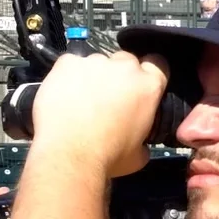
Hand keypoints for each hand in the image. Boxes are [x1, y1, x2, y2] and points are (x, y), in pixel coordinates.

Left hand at [27, 51, 166, 176]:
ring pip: (95, 62)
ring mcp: (94, 62)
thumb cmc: (107, 157)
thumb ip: (144, 138)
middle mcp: (124, 68)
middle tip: (104, 98)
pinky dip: (65, 75)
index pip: (156, 64)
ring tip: (78, 100)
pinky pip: (68, 64)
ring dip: (90, 76)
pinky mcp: (66, 64)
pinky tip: (61, 94)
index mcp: (149, 86)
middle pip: (124, 61)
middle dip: (117, 75)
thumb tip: (139, 142)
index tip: (135, 86)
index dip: (146, 74)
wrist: (69, 154)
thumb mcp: (140, 153)